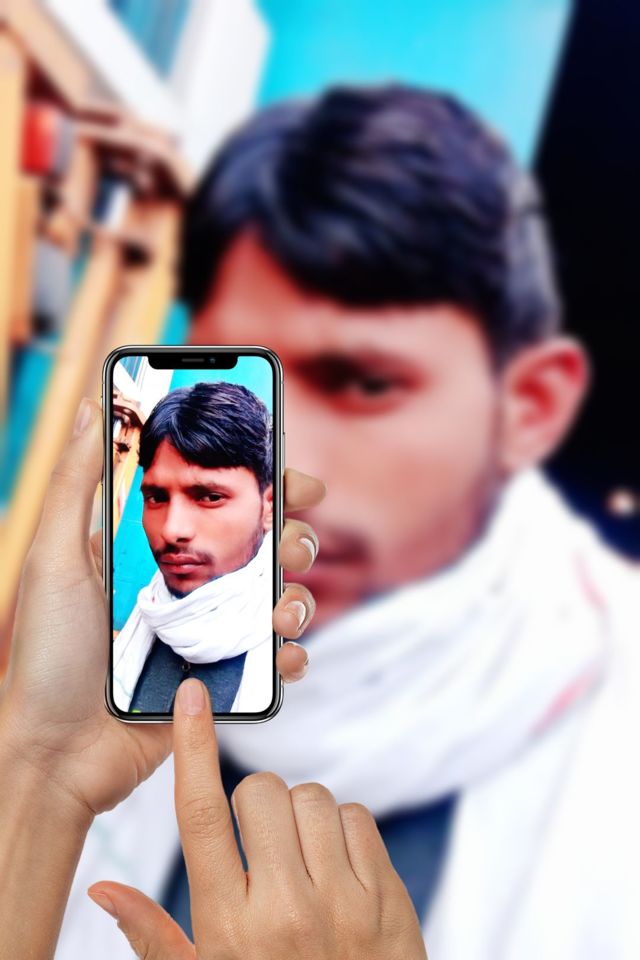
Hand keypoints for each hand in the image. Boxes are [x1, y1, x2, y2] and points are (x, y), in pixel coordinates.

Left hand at [0, 398, 324, 819]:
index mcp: (160, 550)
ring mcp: (212, 635)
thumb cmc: (47, 654)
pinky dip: (292, 658)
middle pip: (268, 548)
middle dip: (294, 540)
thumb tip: (92, 404)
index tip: (296, 480)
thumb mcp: (53, 556)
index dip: (269, 486)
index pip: (225, 504)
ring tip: (280, 613)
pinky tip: (283, 660)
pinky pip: (276, 664)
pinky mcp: (224, 683)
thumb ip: (77, 481)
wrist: (54, 753)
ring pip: (284, 602)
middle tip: (287, 548)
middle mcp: (193, 587)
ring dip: (298, 599)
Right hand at [88, 678, 428, 959]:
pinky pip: (357, 817)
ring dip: (300, 814)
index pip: (201, 816)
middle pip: (261, 791)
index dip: (193, 748)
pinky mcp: (387, 896)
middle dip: (255, 802)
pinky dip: (342, 829)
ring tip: (299, 859)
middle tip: (260, 843)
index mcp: (229, 927)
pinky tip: (334, 867)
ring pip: (312, 797)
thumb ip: (154, 936)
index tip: (192, 698)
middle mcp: (285, 908)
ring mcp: (343, 901)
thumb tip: (104, 889)